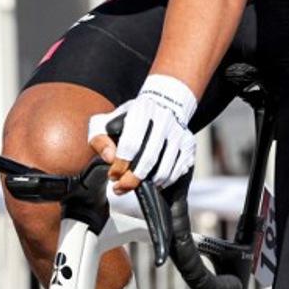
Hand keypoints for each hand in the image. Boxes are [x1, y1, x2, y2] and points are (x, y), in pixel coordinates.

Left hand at [88, 74, 197, 192]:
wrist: (166, 101)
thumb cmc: (132, 116)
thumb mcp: (109, 120)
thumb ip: (100, 138)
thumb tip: (109, 157)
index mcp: (141, 111)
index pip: (130, 144)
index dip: (120, 165)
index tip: (113, 175)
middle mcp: (163, 120)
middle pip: (148, 159)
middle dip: (132, 179)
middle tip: (121, 187)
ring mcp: (179, 133)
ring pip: (165, 169)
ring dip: (147, 183)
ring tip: (135, 186)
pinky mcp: (189, 144)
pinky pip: (177, 171)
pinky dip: (164, 182)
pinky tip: (152, 181)